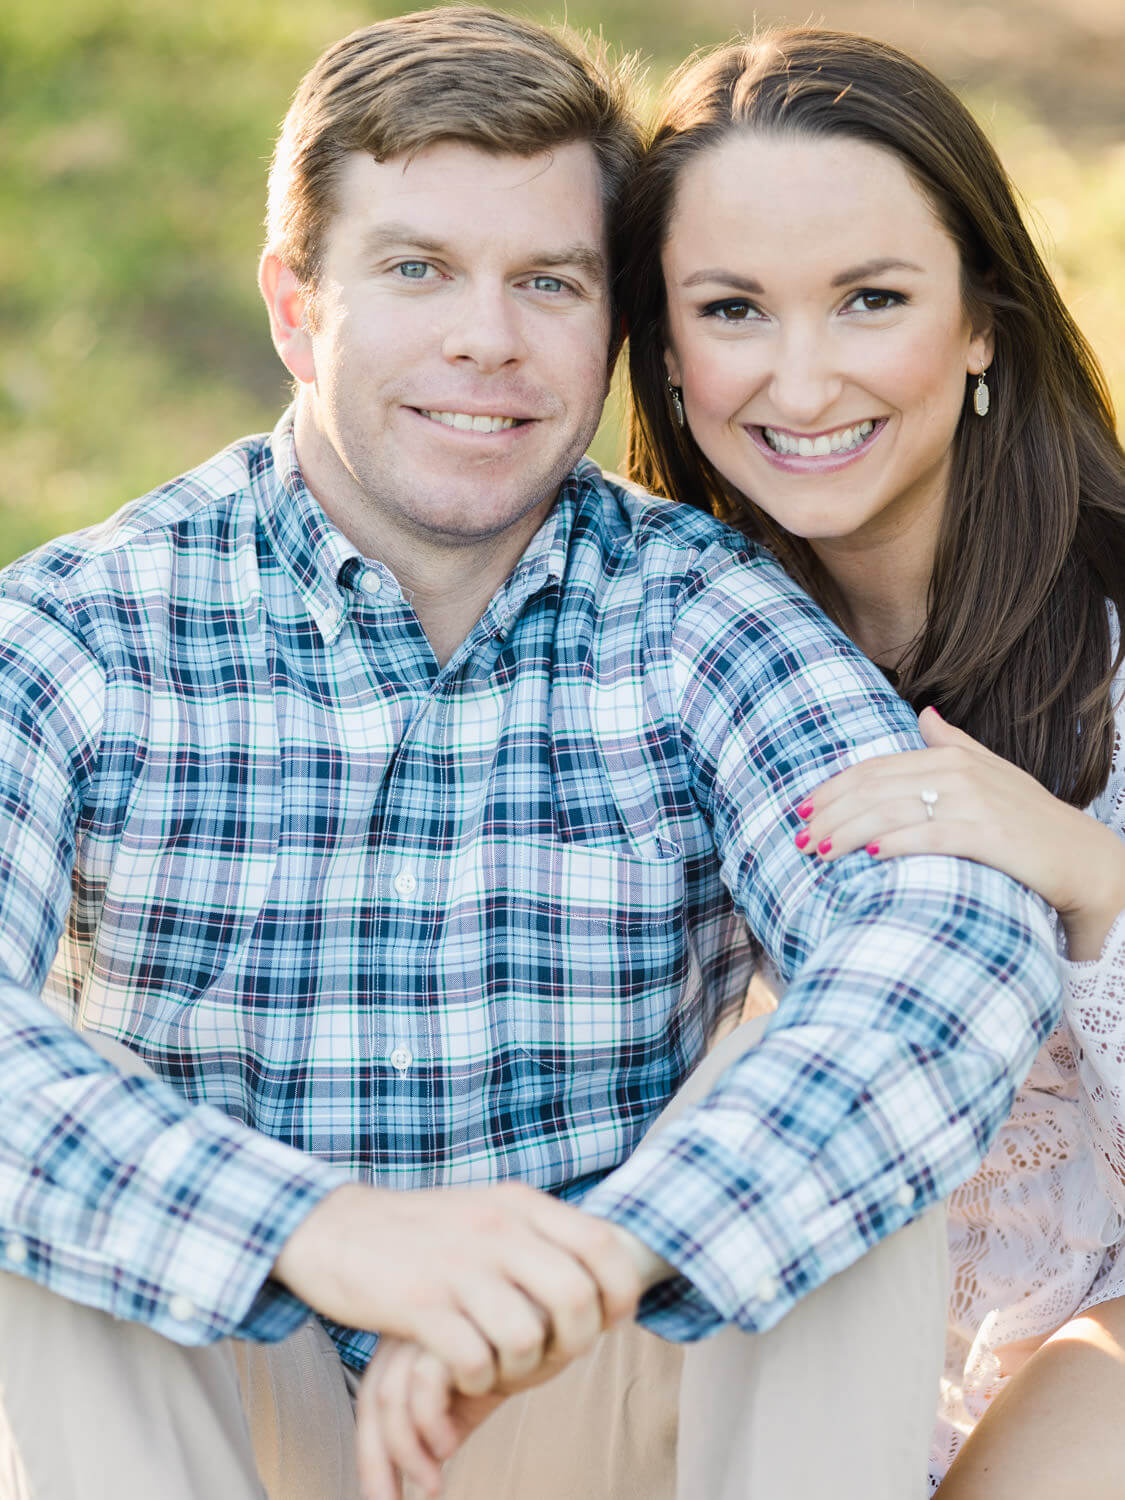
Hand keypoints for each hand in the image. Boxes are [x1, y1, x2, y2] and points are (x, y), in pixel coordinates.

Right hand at [353, 1223, 671, 1498]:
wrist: (333, 1228)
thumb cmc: (419, 1231)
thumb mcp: (486, 1210)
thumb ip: (537, 1232)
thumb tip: (602, 1265)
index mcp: (518, 1203)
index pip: (601, 1245)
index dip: (619, 1292)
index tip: (607, 1319)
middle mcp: (495, 1228)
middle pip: (575, 1297)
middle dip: (576, 1342)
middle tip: (554, 1356)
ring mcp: (457, 1265)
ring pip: (528, 1336)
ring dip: (523, 1368)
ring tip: (503, 1368)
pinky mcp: (418, 1303)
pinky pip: (474, 1360)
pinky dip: (478, 1379)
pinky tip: (465, 1372)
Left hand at [355, 1335, 544, 1499]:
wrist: (569, 1294)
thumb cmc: (535, 1330)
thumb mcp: (489, 1378)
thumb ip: (457, 1410)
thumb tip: (431, 1465)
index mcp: (419, 1335)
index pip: (376, 1396)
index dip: (373, 1450)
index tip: (383, 1497)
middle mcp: (418, 1325)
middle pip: (375, 1399)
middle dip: (375, 1463)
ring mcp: (434, 1321)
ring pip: (392, 1397)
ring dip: (407, 1453)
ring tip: (432, 1484)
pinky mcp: (458, 1321)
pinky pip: (426, 1381)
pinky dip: (430, 1424)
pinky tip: (451, 1445)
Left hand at [795, 707, 1124, 960]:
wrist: (1083, 858)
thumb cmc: (1031, 819)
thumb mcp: (992, 771)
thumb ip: (953, 742)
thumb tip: (923, 712)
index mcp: (950, 756)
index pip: (874, 768)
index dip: (832, 789)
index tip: (800, 810)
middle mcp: (957, 772)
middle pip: (874, 789)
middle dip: (830, 813)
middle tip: (800, 838)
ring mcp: (973, 802)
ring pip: (892, 812)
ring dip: (848, 833)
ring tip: (820, 852)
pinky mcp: (988, 834)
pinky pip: (930, 836)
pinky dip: (896, 843)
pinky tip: (870, 856)